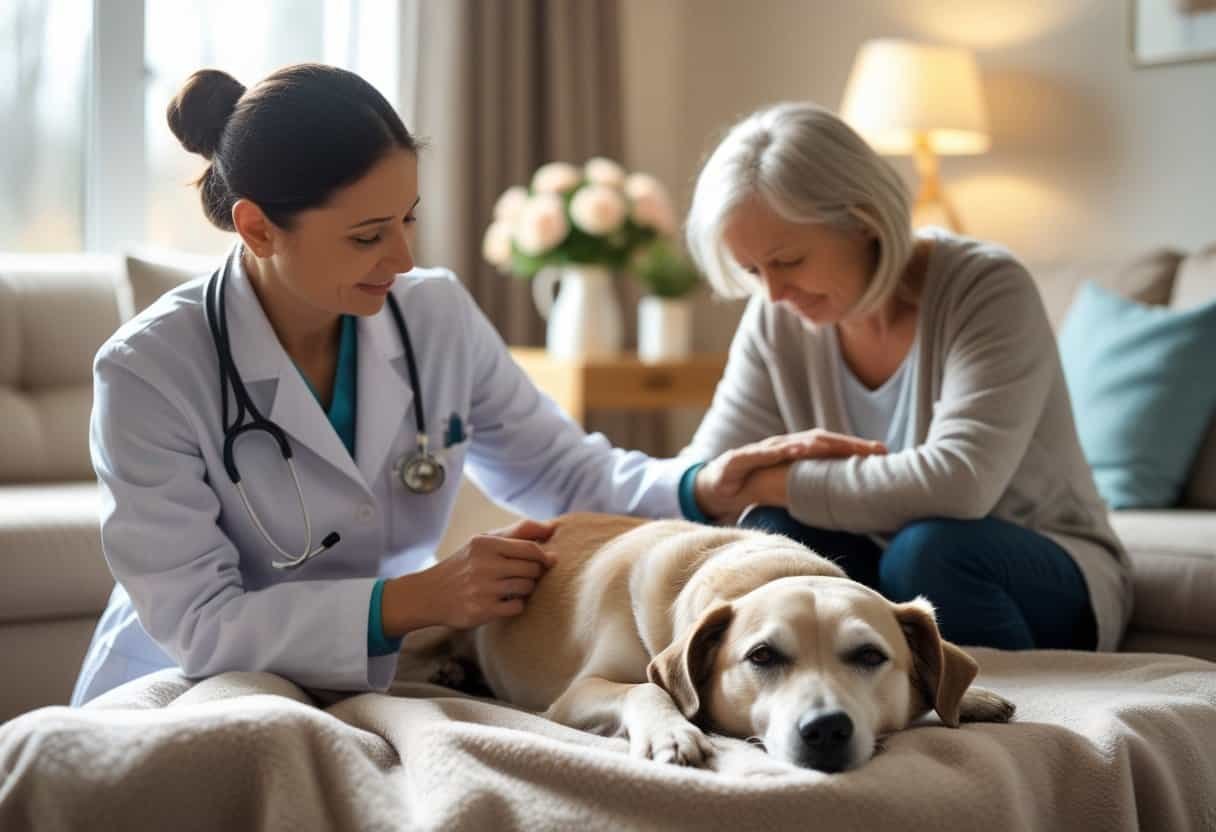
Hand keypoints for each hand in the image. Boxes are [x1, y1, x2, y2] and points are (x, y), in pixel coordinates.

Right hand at [382, 518, 555, 635]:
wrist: (429, 594)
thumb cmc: (464, 565)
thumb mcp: (483, 541)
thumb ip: (517, 532)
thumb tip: (553, 527)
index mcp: (485, 543)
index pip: (530, 548)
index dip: (544, 556)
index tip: (547, 561)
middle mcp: (484, 564)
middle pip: (532, 569)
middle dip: (534, 573)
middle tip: (524, 575)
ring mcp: (483, 588)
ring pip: (527, 587)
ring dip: (526, 589)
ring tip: (512, 587)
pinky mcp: (483, 610)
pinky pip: (518, 607)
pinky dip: (516, 605)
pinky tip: (504, 601)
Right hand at [694, 430, 885, 521]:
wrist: (714, 487)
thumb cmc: (753, 484)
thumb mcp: (787, 488)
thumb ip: (812, 489)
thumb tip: (844, 502)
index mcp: (796, 453)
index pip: (830, 448)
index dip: (856, 449)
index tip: (883, 454)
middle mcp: (783, 446)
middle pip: (820, 441)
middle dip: (848, 445)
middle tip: (874, 451)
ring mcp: (762, 449)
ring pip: (795, 443)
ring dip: (821, 444)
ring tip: (843, 448)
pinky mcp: (741, 458)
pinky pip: (763, 453)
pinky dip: (780, 450)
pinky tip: (794, 451)